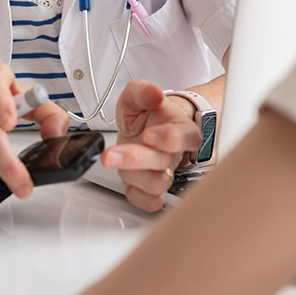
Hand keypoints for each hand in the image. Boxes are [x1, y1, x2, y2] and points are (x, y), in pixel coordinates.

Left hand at [100, 80, 202, 212]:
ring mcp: (165, 173)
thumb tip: (154, 93)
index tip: (148, 135)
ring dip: (131, 175)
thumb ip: (143, 91)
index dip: (168, 139)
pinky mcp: (151, 189)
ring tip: (114, 160)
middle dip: (134, 159)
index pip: (185, 138)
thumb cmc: (146, 114)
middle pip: (164, 163)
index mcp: (180, 129)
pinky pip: (150, 203)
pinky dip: (137, 196)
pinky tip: (127, 181)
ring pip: (156, 185)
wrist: (145, 127)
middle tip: (110, 155)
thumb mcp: (138, 94)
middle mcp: (175, 154)